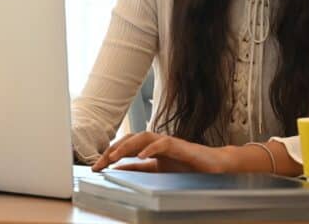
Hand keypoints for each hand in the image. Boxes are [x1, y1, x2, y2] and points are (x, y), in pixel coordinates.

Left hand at [90, 132, 235, 172]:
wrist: (213, 167)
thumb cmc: (187, 167)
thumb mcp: (157, 171)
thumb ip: (138, 170)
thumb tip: (117, 170)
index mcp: (149, 148)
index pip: (125, 147)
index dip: (109, 155)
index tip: (96, 167)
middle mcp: (156, 142)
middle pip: (129, 139)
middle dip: (113, 150)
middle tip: (99, 163)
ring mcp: (167, 142)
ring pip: (143, 137)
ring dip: (127, 146)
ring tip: (115, 157)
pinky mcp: (180, 145)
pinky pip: (163, 143)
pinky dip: (151, 148)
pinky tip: (141, 156)